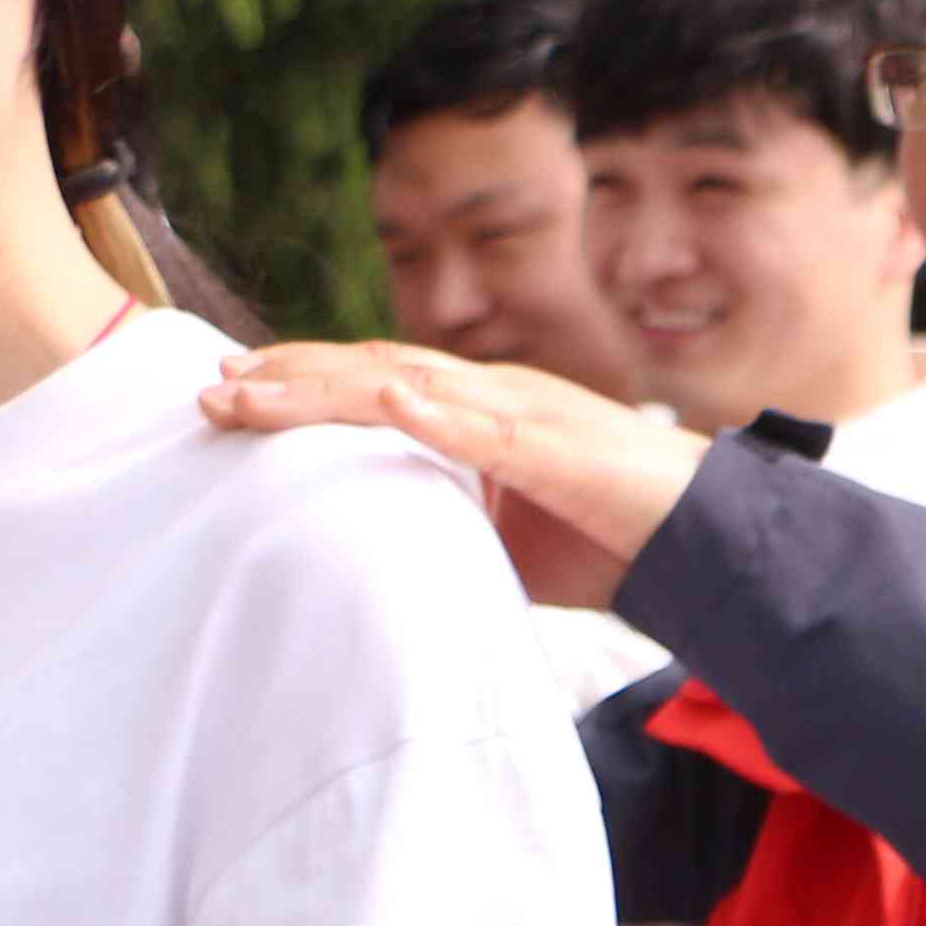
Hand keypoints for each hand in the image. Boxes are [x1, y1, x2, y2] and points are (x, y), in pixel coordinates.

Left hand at [201, 342, 699, 610]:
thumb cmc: (621, 536)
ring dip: (328, 387)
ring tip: (258, 391)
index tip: (232, 388)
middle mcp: (498, 394)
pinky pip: (489, 427)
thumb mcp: (513, 535)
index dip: (302, 381)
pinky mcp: (562, 448)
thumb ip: (453, 524)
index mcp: (485, 409)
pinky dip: (436, 414)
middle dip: (287, 377)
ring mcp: (528, 414)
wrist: (715, 538)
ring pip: (411, 385)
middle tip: (210, 386)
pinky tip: (387, 403)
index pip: (377, 381)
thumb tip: (386, 555)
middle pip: (374, 370)